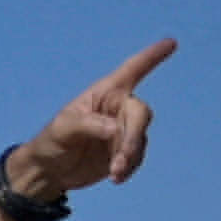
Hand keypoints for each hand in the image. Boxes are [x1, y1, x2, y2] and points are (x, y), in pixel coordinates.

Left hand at [10, 38, 173, 201]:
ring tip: (113, 172)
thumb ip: (88, 125)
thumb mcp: (63, 128)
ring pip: (141, 138)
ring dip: (130, 156)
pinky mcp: (125, 150)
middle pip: (141, 114)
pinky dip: (129, 167)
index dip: (152, 57)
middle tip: (122, 159)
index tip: (171, 42)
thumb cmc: (51, 141)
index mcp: (105, 93)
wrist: (49, 170)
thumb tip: (115, 129)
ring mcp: (124, 129)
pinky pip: (138, 156)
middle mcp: (119, 107)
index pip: (132, 70)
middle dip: (133, 137)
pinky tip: (116, 178)